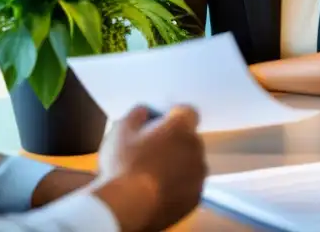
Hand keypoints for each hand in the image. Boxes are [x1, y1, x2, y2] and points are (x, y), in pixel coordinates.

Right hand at [97, 105, 207, 230]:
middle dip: (174, 142)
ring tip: (152, 175)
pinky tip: (158, 190)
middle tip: (150, 153)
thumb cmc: (124, 164)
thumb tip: (145, 111)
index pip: (188, 112)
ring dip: (177, 165)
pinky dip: (178, 186)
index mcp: (181, 126)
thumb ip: (138, 114)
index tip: (158, 126)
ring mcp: (198, 174)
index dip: (173, 117)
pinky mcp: (195, 197)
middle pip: (188, 139)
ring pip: (190, 163)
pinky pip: (188, 185)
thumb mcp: (121, 130)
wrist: (128, 207)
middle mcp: (196, 147)